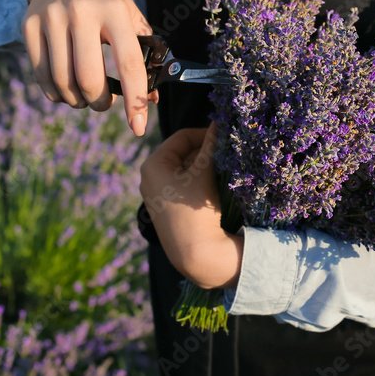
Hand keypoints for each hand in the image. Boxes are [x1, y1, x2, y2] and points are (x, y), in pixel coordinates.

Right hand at [22, 0, 157, 135]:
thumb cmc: (104, 3)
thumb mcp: (129, 17)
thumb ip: (144, 55)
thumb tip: (151, 99)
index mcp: (114, 10)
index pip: (128, 63)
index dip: (135, 100)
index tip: (139, 126)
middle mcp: (81, 12)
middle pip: (89, 78)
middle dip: (100, 103)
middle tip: (104, 104)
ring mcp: (51, 18)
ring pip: (63, 82)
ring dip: (77, 101)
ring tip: (84, 98)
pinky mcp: (29, 26)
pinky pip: (42, 76)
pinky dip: (56, 94)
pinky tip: (65, 91)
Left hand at [139, 122, 243, 289]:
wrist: (195, 252)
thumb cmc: (196, 209)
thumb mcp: (205, 172)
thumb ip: (211, 145)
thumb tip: (218, 122)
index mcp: (153, 164)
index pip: (181, 137)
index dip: (204, 133)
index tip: (225, 137)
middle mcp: (148, 178)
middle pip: (181, 153)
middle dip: (204, 152)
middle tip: (226, 154)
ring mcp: (155, 195)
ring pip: (183, 170)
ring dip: (203, 167)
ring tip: (222, 170)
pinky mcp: (164, 209)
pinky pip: (182, 186)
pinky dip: (197, 182)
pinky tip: (213, 188)